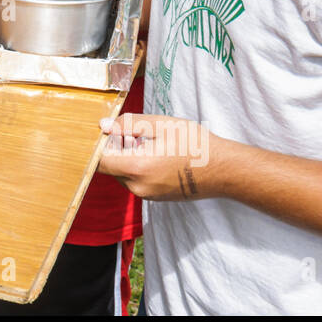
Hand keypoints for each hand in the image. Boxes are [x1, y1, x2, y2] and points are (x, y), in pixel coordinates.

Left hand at [97, 113, 221, 200]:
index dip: (97, 145)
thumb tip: (104, 125)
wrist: (223, 170)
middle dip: (115, 148)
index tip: (105, 132)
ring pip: (122, 174)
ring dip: (126, 157)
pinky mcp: (155, 197)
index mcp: (137, 167)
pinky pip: (135, 180)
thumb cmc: (194, 144)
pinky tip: (155, 154)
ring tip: (148, 141)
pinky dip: (137, 167)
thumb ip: (128, 124)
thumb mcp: (160, 125)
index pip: (98, 161)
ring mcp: (147, 195)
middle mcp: (138, 186)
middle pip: (110, 167)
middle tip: (132, 132)